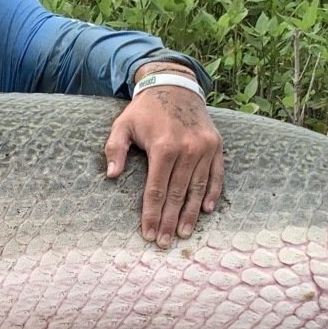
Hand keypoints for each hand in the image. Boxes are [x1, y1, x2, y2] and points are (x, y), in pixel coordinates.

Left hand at [103, 83, 224, 246]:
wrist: (174, 86)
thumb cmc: (145, 110)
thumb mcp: (122, 125)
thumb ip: (114, 149)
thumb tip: (111, 176)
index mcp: (163, 147)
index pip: (156, 190)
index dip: (152, 214)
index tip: (149, 233)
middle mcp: (187, 149)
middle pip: (177, 194)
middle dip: (170, 221)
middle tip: (165, 243)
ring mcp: (204, 148)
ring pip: (197, 188)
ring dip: (191, 214)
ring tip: (184, 234)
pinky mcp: (216, 146)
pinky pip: (216, 175)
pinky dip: (211, 193)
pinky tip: (206, 211)